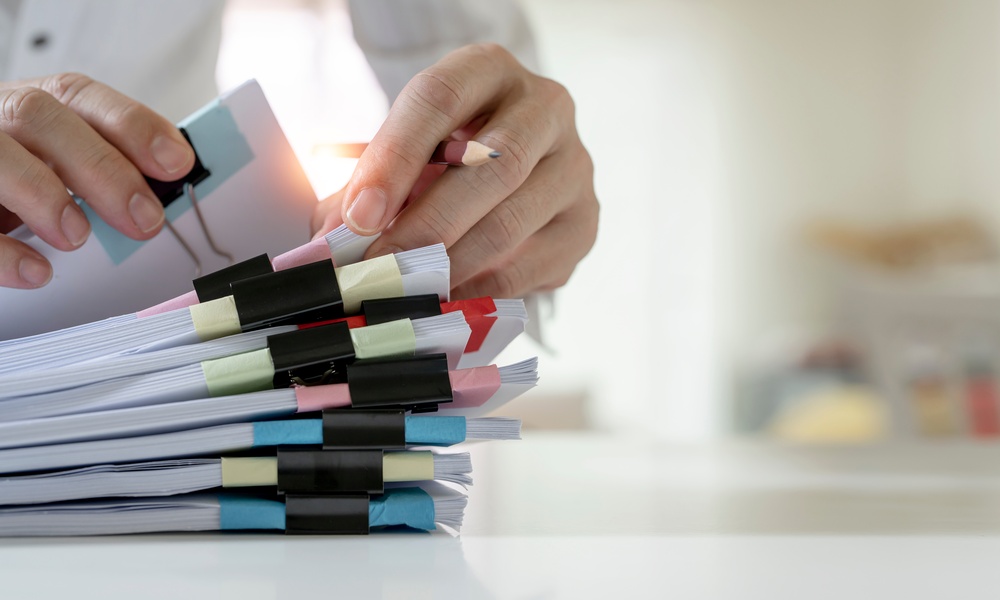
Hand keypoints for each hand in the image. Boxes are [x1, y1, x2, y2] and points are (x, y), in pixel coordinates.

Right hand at [0, 73, 194, 287]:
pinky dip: (2, 251)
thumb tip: (164, 197)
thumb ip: (104, 170)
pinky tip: (36, 270)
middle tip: (143, 218)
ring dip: (44, 193)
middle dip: (102, 167)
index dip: (132, 124)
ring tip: (78, 236)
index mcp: (30, 106)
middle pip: (40, 116)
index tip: (176, 162)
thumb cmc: (16, 181)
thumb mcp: (59, 168)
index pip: (80, 95)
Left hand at [312, 44, 597, 298]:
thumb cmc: (448, 155)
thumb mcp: (406, 150)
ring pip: (512, 222)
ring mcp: (574, 166)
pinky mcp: (584, 223)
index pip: (442, 98)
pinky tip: (443, 304)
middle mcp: (546, 107)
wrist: (519, 172)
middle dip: (426, 224)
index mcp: (490, 70)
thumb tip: (330, 242)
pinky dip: (479, 292)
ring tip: (405, 293)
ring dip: (450, 265)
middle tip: (379, 267)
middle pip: (492, 163)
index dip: (396, 158)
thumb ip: (368, 185)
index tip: (358, 216)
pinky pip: (530, 268)